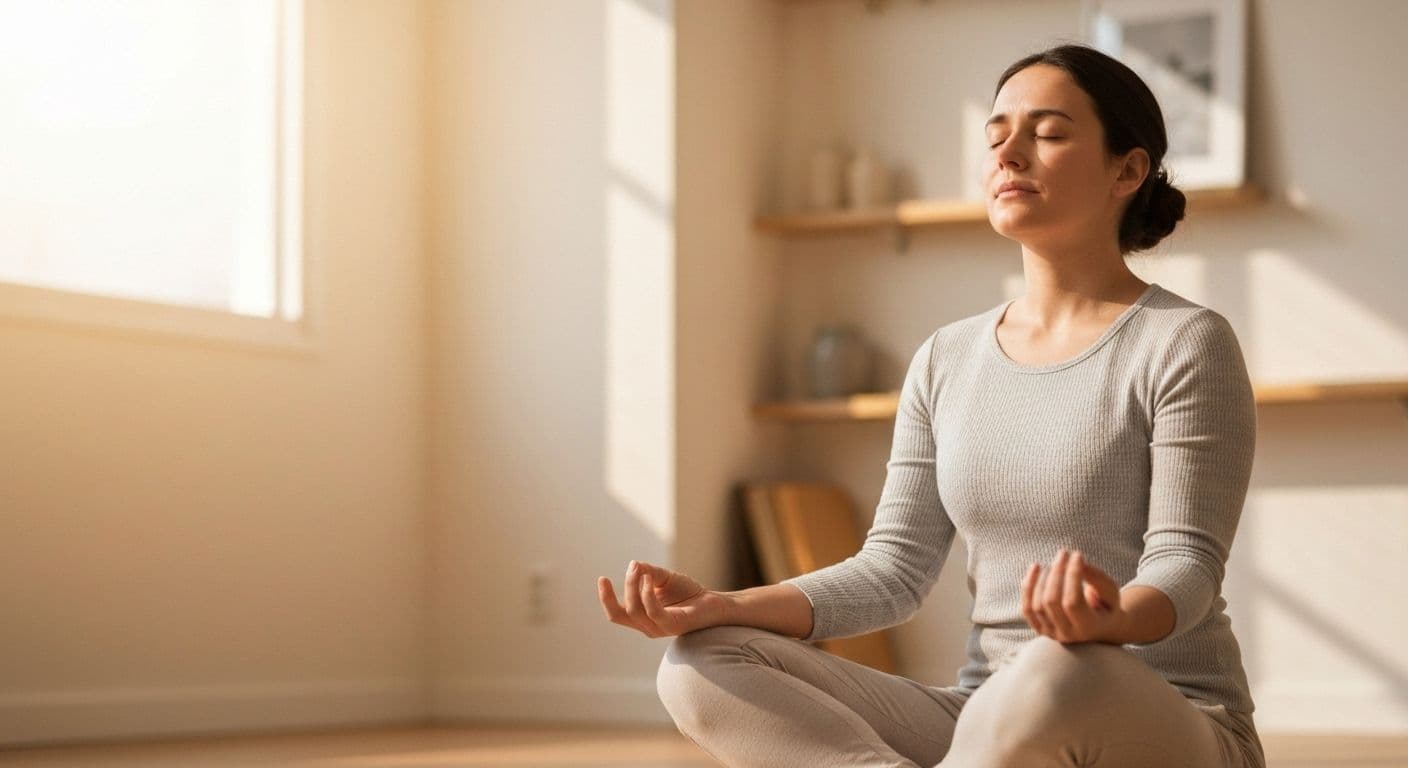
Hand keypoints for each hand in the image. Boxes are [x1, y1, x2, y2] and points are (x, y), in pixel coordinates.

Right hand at [598, 560, 728, 637]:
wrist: (714, 602)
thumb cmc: (689, 592)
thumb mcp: (663, 578)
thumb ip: (647, 572)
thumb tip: (633, 565)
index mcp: (642, 617)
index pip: (617, 614)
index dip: (606, 599)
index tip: (602, 578)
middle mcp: (648, 626)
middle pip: (622, 613)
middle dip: (619, 590)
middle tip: (630, 568)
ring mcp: (660, 628)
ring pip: (635, 611)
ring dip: (633, 587)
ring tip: (639, 570)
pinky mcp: (673, 625)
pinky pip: (653, 612)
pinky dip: (647, 593)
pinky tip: (650, 579)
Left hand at [1020, 548, 1125, 644]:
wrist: (1100, 627)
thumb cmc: (1107, 606)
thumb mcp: (1111, 592)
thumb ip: (1097, 578)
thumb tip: (1076, 561)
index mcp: (1089, 628)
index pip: (1072, 602)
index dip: (1073, 576)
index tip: (1078, 554)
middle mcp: (1068, 635)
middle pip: (1052, 602)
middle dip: (1056, 573)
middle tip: (1064, 553)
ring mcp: (1051, 633)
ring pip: (1037, 605)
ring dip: (1042, 578)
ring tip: (1054, 563)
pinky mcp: (1039, 628)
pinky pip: (1026, 608)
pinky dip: (1028, 586)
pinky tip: (1036, 567)